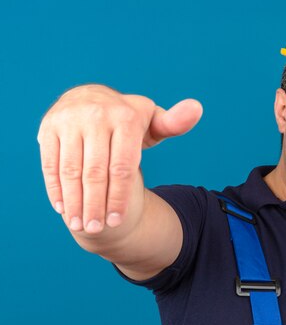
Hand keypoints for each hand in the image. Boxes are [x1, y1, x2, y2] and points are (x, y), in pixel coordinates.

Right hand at [37, 84, 202, 234]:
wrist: (89, 96)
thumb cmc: (127, 118)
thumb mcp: (152, 120)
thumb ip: (174, 122)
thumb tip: (197, 109)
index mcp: (125, 117)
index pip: (123, 167)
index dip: (119, 197)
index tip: (118, 221)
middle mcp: (95, 116)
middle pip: (95, 172)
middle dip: (95, 205)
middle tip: (95, 228)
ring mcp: (69, 120)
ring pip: (71, 170)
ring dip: (74, 201)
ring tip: (79, 224)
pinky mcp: (48, 127)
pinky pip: (50, 163)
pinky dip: (55, 188)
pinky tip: (62, 208)